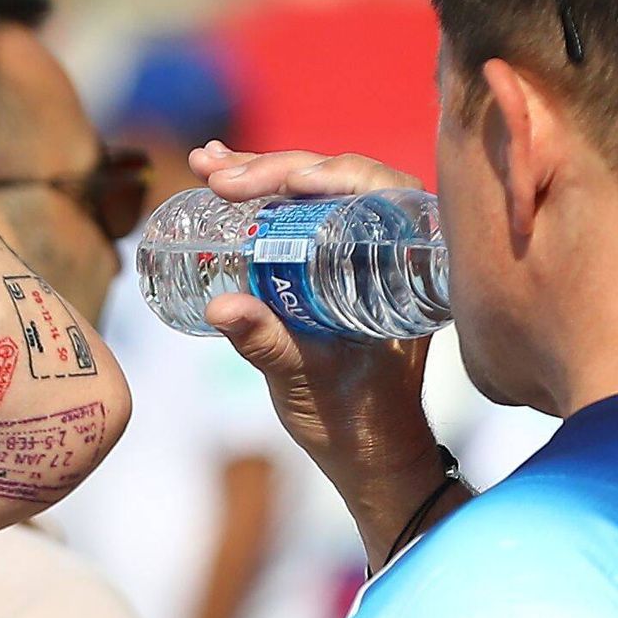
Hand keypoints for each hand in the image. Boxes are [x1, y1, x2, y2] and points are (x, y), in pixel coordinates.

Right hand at [185, 146, 453, 554]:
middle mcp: (394, 246)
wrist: (369, 453)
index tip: (275, 181)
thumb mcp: (309, 378)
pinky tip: (224, 178)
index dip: (324, 172)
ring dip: (261, 174)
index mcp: (411, 264)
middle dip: (274, 169)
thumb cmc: (357, 419)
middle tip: (218, 175)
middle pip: (338, 180)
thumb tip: (221, 307)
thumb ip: (268, 343)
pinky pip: (304, 217)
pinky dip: (264, 197)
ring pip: (316, 193)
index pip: (376, 189)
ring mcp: (362, 251)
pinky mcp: (335, 262)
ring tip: (207, 165)